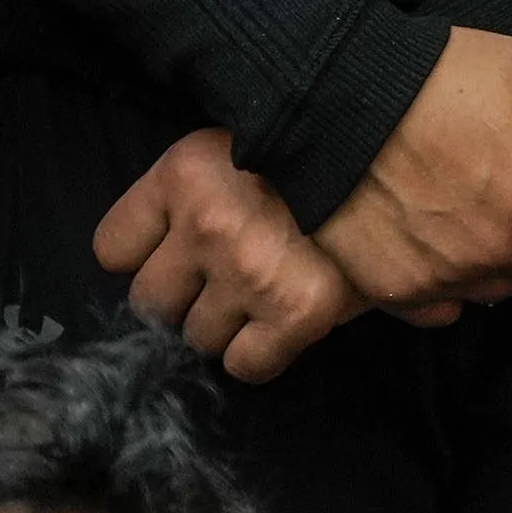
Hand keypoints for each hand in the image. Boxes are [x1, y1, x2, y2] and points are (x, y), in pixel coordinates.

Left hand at [94, 125, 360, 382]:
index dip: (146, 256)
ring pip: (197, 337)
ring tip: (265, 291)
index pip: (110, 248)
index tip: (178, 246)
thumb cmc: (322, 151)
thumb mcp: (268, 149)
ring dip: (227, 324)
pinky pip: (245, 363)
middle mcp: (208, 221)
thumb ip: (231, 196)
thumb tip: (315, 228)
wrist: (401, 156)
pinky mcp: (293, 312)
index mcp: (185, 170)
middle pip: (150, 302)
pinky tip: (284, 321)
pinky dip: (261, 353)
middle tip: (228, 273)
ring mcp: (247, 271)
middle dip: (186, 296)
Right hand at [311, 28, 511, 326]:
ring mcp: (447, 276)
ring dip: (496, 253)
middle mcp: (501, 247)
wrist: (333, 96)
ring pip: (502, 285)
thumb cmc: (438, 74)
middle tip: (502, 176)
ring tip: (462, 197)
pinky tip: (430, 231)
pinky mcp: (398, 292)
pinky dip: (446, 278)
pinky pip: (447, 308)